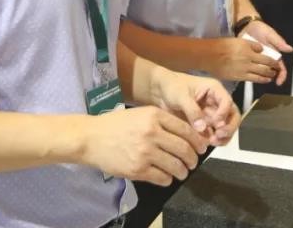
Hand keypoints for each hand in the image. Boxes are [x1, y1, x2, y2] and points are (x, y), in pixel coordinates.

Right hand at [81, 106, 207, 186]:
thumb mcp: (141, 114)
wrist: (91, 138)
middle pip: (184, 148)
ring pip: (175, 165)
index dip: (198, 141)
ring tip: (182, 172)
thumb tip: (187, 134)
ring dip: (183, 171)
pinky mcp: (137, 169)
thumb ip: (162, 121)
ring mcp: (145, 152)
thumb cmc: (116, 124)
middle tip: (194, 162)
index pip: (186, 130)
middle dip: (193, 159)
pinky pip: (161, 177)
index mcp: (154, 116)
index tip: (202, 147)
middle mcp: (152, 133)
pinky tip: (167, 177)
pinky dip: (168, 179)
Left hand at [152, 70, 240, 146]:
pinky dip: (213, 141)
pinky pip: (215, 134)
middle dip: (229, 127)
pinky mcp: (205, 125)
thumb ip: (192, 110)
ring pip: (226, 127)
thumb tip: (202, 127)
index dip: (224, 113)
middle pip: (232, 116)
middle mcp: (216, 102)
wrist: (160, 93)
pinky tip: (205, 144)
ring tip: (212, 142)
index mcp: (214, 90)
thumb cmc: (172, 87)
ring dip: (223, 136)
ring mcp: (212, 114)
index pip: (227, 101)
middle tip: (219, 135)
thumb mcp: (181, 95)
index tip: (216, 123)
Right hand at [208, 37, 279, 83]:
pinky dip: (260, 80)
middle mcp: (248, 61)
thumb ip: (252, 45)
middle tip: (276, 70)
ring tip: (272, 76)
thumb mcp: (239, 40)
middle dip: (273, 69)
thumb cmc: (223, 45)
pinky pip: (252, 79)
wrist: (210, 55)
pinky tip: (263, 80)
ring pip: (260, 75)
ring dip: (268, 76)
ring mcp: (243, 70)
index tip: (277, 62)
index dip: (274, 61)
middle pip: (265, 67)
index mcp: (249, 51)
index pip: (266, 58)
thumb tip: (261, 49)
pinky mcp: (238, 77)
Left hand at [241, 20, 292, 85]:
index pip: (280, 68)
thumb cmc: (260, 29)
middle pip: (271, 72)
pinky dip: (250, 72)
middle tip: (265, 78)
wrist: (246, 26)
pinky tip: (247, 73)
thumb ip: (279, 42)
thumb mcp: (270, 34)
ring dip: (260, 76)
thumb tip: (290, 49)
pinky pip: (250, 68)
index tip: (279, 81)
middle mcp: (267, 59)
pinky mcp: (249, 59)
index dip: (281, 76)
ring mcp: (258, 60)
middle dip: (269, 77)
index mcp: (274, 54)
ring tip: (256, 76)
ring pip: (261, 72)